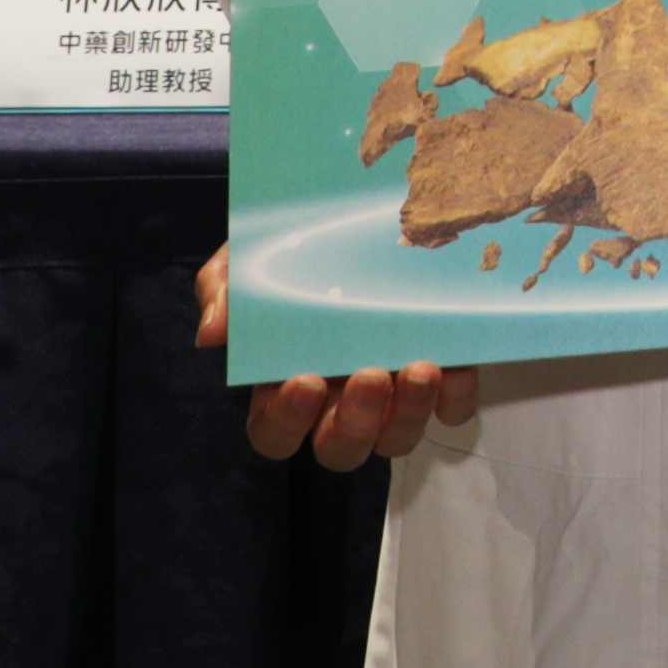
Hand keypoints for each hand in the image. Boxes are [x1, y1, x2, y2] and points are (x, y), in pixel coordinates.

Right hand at [201, 239, 478, 468]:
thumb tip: (212, 334)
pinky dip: (454, 397)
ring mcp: (391, 396)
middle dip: (355, 422)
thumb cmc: (290, 251)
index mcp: (284, 386)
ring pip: (396, 439)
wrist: (351, 217)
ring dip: (409, 413)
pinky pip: (451, 410)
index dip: (286, 421)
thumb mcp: (246, 260)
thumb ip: (224, 291)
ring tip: (420, 367)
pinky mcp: (439, 378)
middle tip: (369, 374)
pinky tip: (455, 365)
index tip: (303, 380)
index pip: (274, 433)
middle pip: (340, 449)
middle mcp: (337, 402)